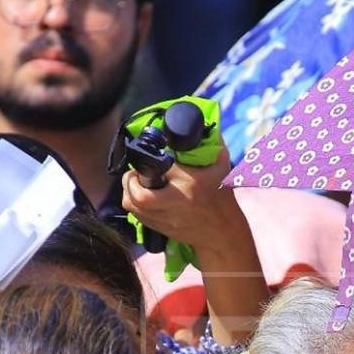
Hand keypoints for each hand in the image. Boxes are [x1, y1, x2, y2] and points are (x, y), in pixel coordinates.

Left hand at [120, 144, 252, 265]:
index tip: (146, 154)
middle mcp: (176, 202)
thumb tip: (201, 121)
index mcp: (190, 182)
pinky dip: (135, 205)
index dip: (146, 161)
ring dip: (128, 193)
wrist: (224, 233)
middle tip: (133, 173)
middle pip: (138, 194)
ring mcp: (168, 219)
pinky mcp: (163, 229)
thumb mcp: (221, 166)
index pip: (159, 168)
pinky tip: (141, 198)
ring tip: (134, 184)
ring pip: (134, 207)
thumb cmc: (222, 196)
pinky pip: (138, 217)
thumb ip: (212, 143)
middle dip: (129, 181)